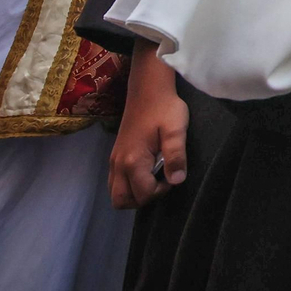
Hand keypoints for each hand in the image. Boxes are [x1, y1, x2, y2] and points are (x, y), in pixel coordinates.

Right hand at [108, 43, 187, 209]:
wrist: (148, 90)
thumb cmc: (165, 108)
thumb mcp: (176, 130)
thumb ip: (176, 156)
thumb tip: (176, 181)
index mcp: (133, 160)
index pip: (143, 194)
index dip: (161, 191)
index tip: (172, 174)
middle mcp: (118, 164)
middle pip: (122, 201)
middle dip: (143, 199)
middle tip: (161, 182)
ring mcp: (113, 161)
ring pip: (116, 194)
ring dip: (134, 194)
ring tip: (153, 178)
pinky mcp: (114, 156)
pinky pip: (114, 182)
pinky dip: (128, 186)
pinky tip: (145, 172)